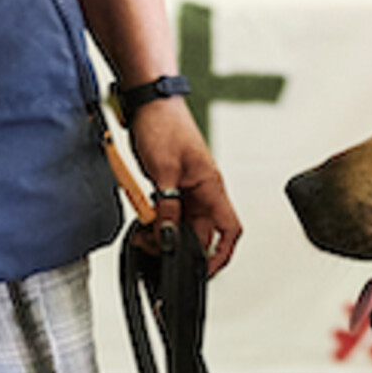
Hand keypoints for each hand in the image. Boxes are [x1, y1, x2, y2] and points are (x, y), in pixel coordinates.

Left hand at [126, 97, 239, 276]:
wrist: (149, 101)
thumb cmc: (164, 125)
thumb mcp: (163, 171)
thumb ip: (166, 208)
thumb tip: (167, 237)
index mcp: (212, 187)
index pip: (229, 230)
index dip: (220, 255)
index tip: (203, 271)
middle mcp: (203, 190)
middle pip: (199, 232)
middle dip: (177, 245)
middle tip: (154, 247)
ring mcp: (187, 187)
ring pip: (180, 223)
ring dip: (163, 233)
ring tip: (144, 234)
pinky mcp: (171, 183)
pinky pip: (168, 211)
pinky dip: (156, 219)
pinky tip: (143, 219)